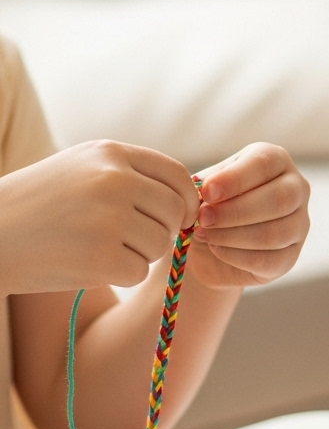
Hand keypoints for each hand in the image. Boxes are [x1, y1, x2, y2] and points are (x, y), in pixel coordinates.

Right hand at [0, 139, 198, 293]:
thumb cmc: (39, 205)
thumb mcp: (81, 168)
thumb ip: (130, 175)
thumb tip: (189, 200)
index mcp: (110, 154)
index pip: (177, 175)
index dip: (187, 200)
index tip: (182, 217)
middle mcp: (114, 180)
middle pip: (175, 212)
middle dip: (163, 231)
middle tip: (132, 239)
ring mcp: (109, 218)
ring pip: (160, 244)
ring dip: (139, 253)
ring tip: (98, 246)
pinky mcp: (102, 257)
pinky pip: (139, 272)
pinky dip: (120, 274)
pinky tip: (88, 263)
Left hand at [190, 144, 309, 289]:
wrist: (209, 245)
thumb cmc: (211, 204)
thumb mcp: (206, 187)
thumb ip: (206, 185)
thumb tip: (205, 192)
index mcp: (276, 161)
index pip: (265, 164)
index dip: (235, 179)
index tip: (207, 192)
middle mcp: (296, 189)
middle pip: (279, 199)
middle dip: (235, 211)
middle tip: (203, 218)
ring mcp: (299, 225)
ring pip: (275, 233)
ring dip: (233, 236)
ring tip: (204, 234)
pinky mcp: (290, 257)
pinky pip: (269, 260)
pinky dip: (237, 256)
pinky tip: (216, 249)